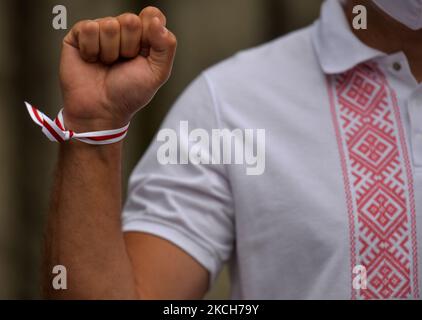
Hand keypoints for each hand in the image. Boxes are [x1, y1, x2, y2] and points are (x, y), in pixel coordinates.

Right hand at [59, 7, 176, 131]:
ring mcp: (101, 31)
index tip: (143, 53)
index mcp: (145, 37)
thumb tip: (157, 20)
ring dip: (110, 52)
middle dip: (129, 47)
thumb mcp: (158, 73)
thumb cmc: (129, 94)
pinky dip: (91, 50)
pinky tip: (92, 61)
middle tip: (123, 63)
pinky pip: (88, 28)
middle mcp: (123, 30)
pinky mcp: (79, 35)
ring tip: (107, 64)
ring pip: (109, 24)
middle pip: (130, 19)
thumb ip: (166, 46)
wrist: (101, 110)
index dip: (149, 33)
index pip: (152, 15)